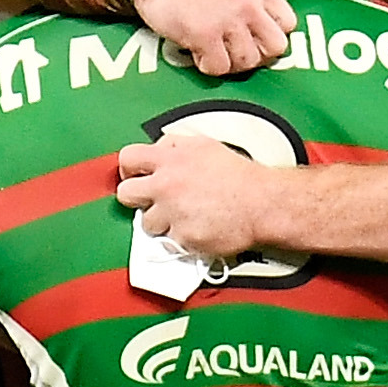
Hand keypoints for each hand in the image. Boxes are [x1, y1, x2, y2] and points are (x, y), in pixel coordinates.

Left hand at [115, 128, 280, 259]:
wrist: (261, 203)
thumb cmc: (238, 176)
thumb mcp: (205, 145)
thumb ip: (176, 145)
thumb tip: (158, 148)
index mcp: (170, 158)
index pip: (128, 158)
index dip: (129, 169)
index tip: (135, 176)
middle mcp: (166, 185)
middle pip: (126, 194)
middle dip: (136, 198)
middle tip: (152, 200)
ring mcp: (172, 213)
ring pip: (146, 223)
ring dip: (161, 221)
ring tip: (184, 215)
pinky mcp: (181, 238)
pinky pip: (168, 241)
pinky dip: (179, 237)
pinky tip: (196, 227)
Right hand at [129, 0, 291, 77]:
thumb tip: (263, 16)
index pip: (288, 23)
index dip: (271, 35)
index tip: (256, 37)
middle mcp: (249, 3)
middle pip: (275, 47)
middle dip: (257, 54)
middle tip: (237, 51)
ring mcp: (229, 20)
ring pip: (248, 62)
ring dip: (230, 62)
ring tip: (214, 50)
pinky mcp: (205, 35)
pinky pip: (219, 68)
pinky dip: (207, 65)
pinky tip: (197, 51)